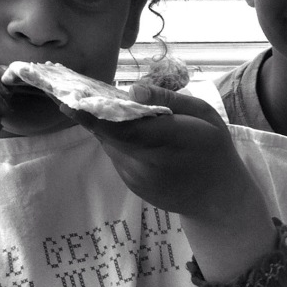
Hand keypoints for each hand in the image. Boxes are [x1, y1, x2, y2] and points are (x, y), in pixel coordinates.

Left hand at [66, 83, 255, 223]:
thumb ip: (168, 100)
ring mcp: (135, 178)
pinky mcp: (131, 184)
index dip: (93, 114)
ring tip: (102, 104)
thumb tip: (132, 89)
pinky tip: (129, 130)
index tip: (69, 99)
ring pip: (110, 143)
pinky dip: (117, 140)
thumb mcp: (203, 114)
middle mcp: (146, 163)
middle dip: (90, 112)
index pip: (122, 128)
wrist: (216, 198)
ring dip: (105, 125)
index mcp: (168, 140)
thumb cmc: (213, 148)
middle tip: (71, 89)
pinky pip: (117, 154)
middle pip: (109, 134)